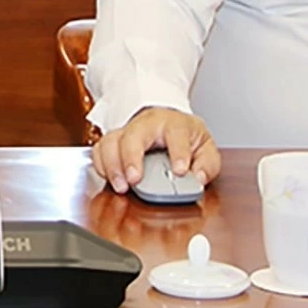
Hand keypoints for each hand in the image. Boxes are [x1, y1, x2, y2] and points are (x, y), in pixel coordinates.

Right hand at [91, 106, 220, 194]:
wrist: (166, 122)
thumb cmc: (185, 136)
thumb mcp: (205, 147)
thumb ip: (207, 164)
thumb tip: (198, 177)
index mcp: (174, 123)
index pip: (176, 132)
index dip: (178, 152)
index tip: (179, 170)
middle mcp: (147, 124)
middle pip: (134, 134)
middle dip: (131, 157)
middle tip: (134, 179)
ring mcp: (128, 131)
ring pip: (111, 140)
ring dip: (112, 164)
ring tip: (120, 186)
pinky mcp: (114, 141)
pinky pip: (100, 149)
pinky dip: (101, 165)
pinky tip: (109, 178)